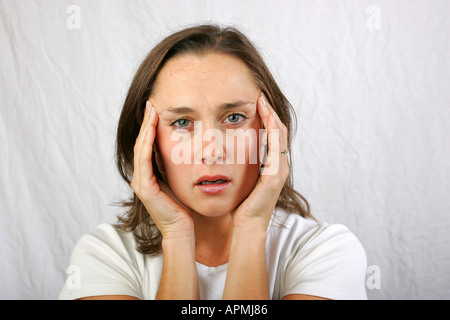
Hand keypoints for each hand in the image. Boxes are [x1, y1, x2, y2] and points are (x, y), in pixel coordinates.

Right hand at [131, 101, 194, 238]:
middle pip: (141, 143)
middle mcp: (141, 176)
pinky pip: (144, 160)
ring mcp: (140, 182)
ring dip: (145, 128)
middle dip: (146, 122)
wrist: (183, 229)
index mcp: (149, 174)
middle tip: (151, 103)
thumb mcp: (182, 180)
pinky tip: (151, 129)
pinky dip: (147, 143)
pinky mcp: (144, 188)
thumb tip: (190, 148)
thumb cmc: (185, 206)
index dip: (151, 126)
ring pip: (141, 148)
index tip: (157, 108)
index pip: (148, 144)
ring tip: (151, 110)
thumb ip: (179, 165)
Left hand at [232, 92, 289, 230]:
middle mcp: (279, 165)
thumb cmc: (240, 205)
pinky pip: (277, 146)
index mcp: (270, 165)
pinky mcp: (275, 175)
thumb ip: (238, 165)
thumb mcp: (239, 179)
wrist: (246, 226)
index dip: (265, 117)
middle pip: (278, 130)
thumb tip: (223, 151)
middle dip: (270, 111)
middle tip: (260, 94)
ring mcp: (279, 169)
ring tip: (262, 99)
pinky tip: (266, 116)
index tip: (254, 101)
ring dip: (272, 115)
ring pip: (280, 134)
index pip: (271, 135)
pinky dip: (272, 129)